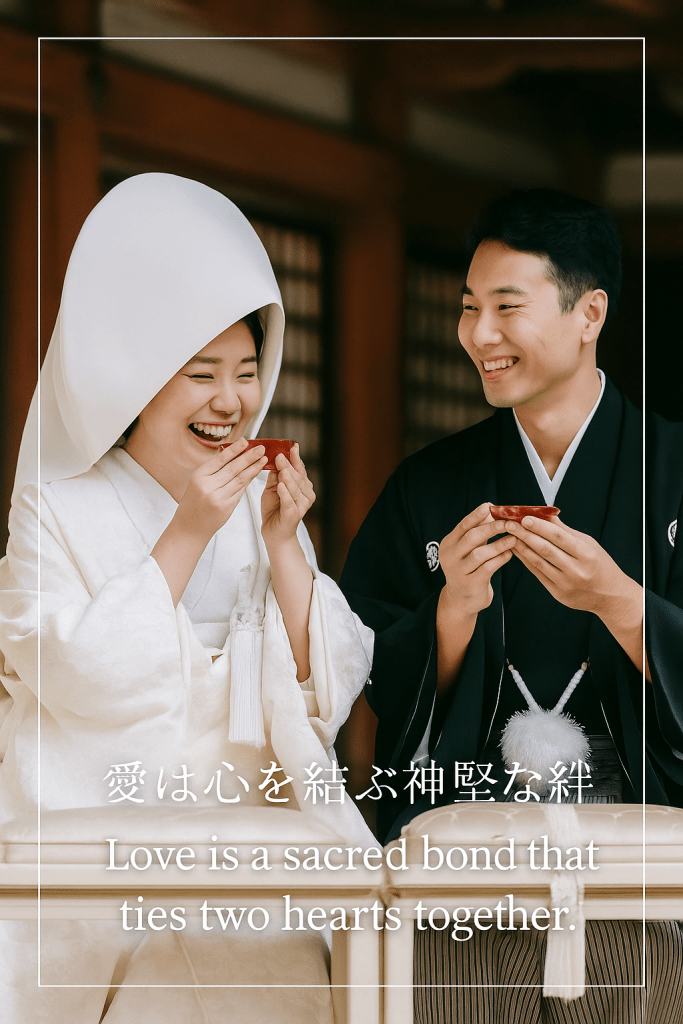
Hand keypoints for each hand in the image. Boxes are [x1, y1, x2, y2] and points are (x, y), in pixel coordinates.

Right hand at [174, 438, 266, 543]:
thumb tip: (230, 452)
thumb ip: (212, 469)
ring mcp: (218, 498)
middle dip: (249, 457)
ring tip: (263, 460)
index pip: (220, 459)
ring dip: (253, 468)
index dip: (234, 450)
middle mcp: (207, 487)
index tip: (246, 442)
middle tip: (261, 449)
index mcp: (199, 476)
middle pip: (233, 468)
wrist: (189, 528)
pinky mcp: (226, 508)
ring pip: (240, 479)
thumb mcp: (196, 482)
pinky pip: (240, 491)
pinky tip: (255, 474)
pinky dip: (248, 481)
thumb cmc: (193, 503)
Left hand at [260, 444, 314, 549]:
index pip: (300, 469)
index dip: (296, 458)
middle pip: (298, 477)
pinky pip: (289, 501)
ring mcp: (302, 505)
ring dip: (288, 477)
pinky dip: (285, 493)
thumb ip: (275, 476)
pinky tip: (280, 485)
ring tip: (281, 468)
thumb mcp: (272, 488)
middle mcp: (306, 494)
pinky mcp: (294, 514)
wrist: (274, 533)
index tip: (292, 446)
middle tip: (280, 455)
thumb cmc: (274, 510)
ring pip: (295, 488)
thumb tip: (275, 461)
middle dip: (289, 465)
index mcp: (303, 486)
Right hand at [439, 503, 516, 615]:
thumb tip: (490, 510)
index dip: (476, 516)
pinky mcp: (470, 585)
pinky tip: (509, 554)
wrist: (460, 600)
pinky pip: (488, 568)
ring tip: (514, 538)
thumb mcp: (468, 549)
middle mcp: (450, 557)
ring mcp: (459, 572)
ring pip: (480, 554)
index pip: (462, 526)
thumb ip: (477, 532)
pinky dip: (500, 559)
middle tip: (508, 523)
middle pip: (471, 538)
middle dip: (491, 528)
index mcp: (448, 544)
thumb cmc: (468, 568)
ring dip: (499, 544)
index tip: (489, 506)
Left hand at [505, 515, 634, 615]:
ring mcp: (566, 584)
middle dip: (525, 535)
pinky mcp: (558, 594)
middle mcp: (576, 570)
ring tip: (509, 535)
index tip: (524, 518)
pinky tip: (517, 550)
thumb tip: (545, 515)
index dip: (540, 527)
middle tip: (509, 524)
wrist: (611, 597)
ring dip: (521, 547)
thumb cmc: (600, 565)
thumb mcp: (589, 544)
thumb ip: (565, 531)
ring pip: (538, 562)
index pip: (559, 537)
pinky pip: (538, 574)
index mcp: (586, 555)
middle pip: (545, 549)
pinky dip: (526, 561)